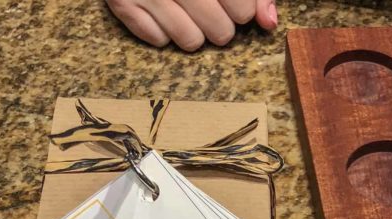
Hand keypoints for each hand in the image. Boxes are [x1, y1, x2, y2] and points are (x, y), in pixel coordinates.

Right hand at [106, 0, 277, 49]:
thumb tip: (269, 23)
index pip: (242, 9)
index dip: (243, 11)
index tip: (237, 5)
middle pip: (221, 33)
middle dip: (221, 24)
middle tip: (210, 7)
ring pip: (191, 42)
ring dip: (194, 31)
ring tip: (187, 9)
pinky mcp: (122, 2)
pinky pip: (158, 40)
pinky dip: (163, 30)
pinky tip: (161, 7)